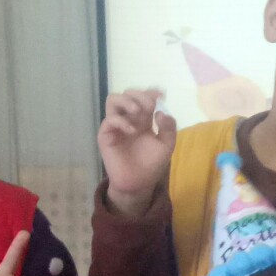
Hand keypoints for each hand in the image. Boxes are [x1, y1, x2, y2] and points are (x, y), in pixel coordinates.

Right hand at [99, 88, 175, 217]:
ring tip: (138, 111)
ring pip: (113, 100)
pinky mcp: (106, 135)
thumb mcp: (166, 145)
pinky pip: (109, 120)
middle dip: (139, 95)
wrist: (139, 183)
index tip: (161, 95)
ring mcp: (116, 125)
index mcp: (143, 119)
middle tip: (150, 106)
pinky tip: (132, 130)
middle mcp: (128, 118)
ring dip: (126, 101)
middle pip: (128, 94)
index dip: (151, 92)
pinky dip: (121, 121)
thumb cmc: (152, 164)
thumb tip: (161, 112)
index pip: (143, 97)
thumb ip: (168, 128)